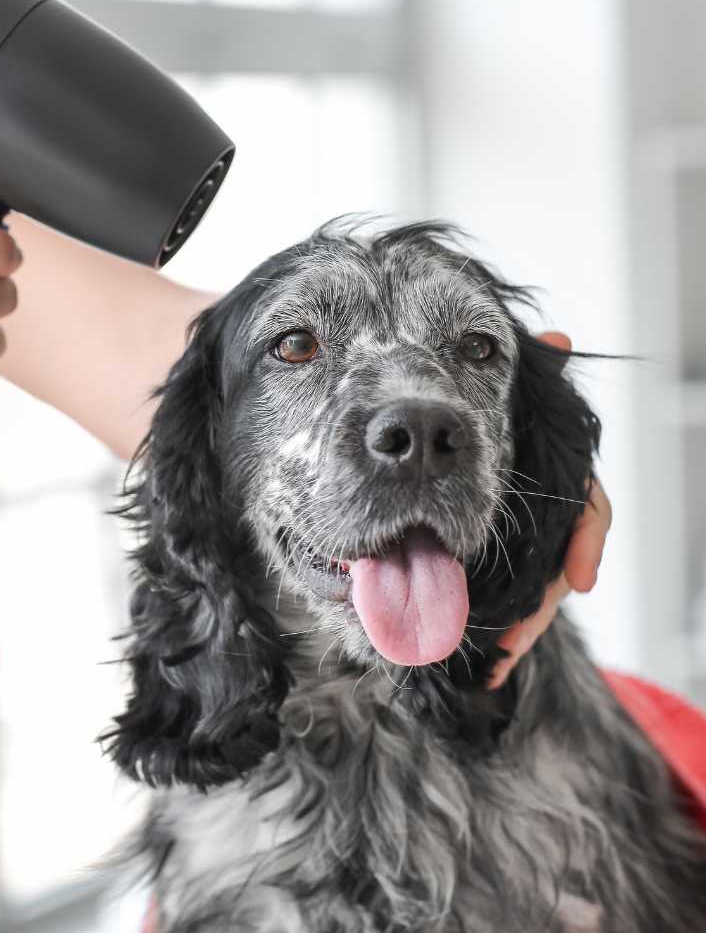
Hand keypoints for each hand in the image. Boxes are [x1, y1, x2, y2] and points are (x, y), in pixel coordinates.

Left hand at [487, 332, 612, 688]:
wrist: (420, 454)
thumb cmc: (466, 423)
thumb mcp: (497, 407)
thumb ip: (526, 385)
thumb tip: (560, 336)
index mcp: (540, 476)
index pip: (582, 506)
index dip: (584, 539)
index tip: (579, 581)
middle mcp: (537, 510)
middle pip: (555, 562)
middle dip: (539, 602)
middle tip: (511, 638)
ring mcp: (520, 541)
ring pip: (532, 590)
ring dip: (519, 627)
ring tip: (495, 661)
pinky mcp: (495, 564)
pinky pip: (505, 603)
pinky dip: (503, 634)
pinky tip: (489, 667)